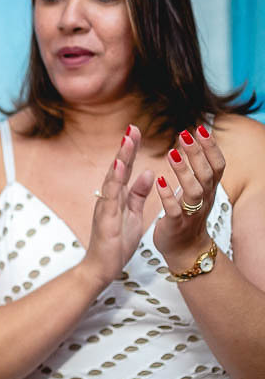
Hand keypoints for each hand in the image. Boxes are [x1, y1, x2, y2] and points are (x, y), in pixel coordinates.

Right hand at [77, 126, 154, 288]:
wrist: (102, 268)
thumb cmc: (116, 244)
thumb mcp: (133, 215)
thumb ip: (137, 194)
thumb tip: (146, 172)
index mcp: (116, 197)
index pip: (124, 170)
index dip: (130, 151)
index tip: (135, 132)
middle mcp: (108, 198)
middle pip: (117, 169)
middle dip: (125, 148)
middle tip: (132, 127)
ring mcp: (105, 207)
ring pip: (113, 178)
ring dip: (120, 158)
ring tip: (127, 140)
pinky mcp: (105, 218)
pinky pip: (111, 196)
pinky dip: (114, 179)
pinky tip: (119, 166)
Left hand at [154, 125, 223, 264]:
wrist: (185, 250)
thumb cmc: (188, 215)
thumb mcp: (198, 191)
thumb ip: (197, 170)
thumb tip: (195, 142)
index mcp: (208, 190)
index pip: (217, 165)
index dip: (211, 147)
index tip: (201, 128)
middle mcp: (203, 200)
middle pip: (206, 174)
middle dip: (197, 153)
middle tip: (184, 134)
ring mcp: (190, 213)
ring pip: (193, 191)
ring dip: (184, 171)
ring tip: (172, 153)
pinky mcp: (176, 225)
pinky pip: (174, 210)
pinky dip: (168, 196)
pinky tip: (160, 181)